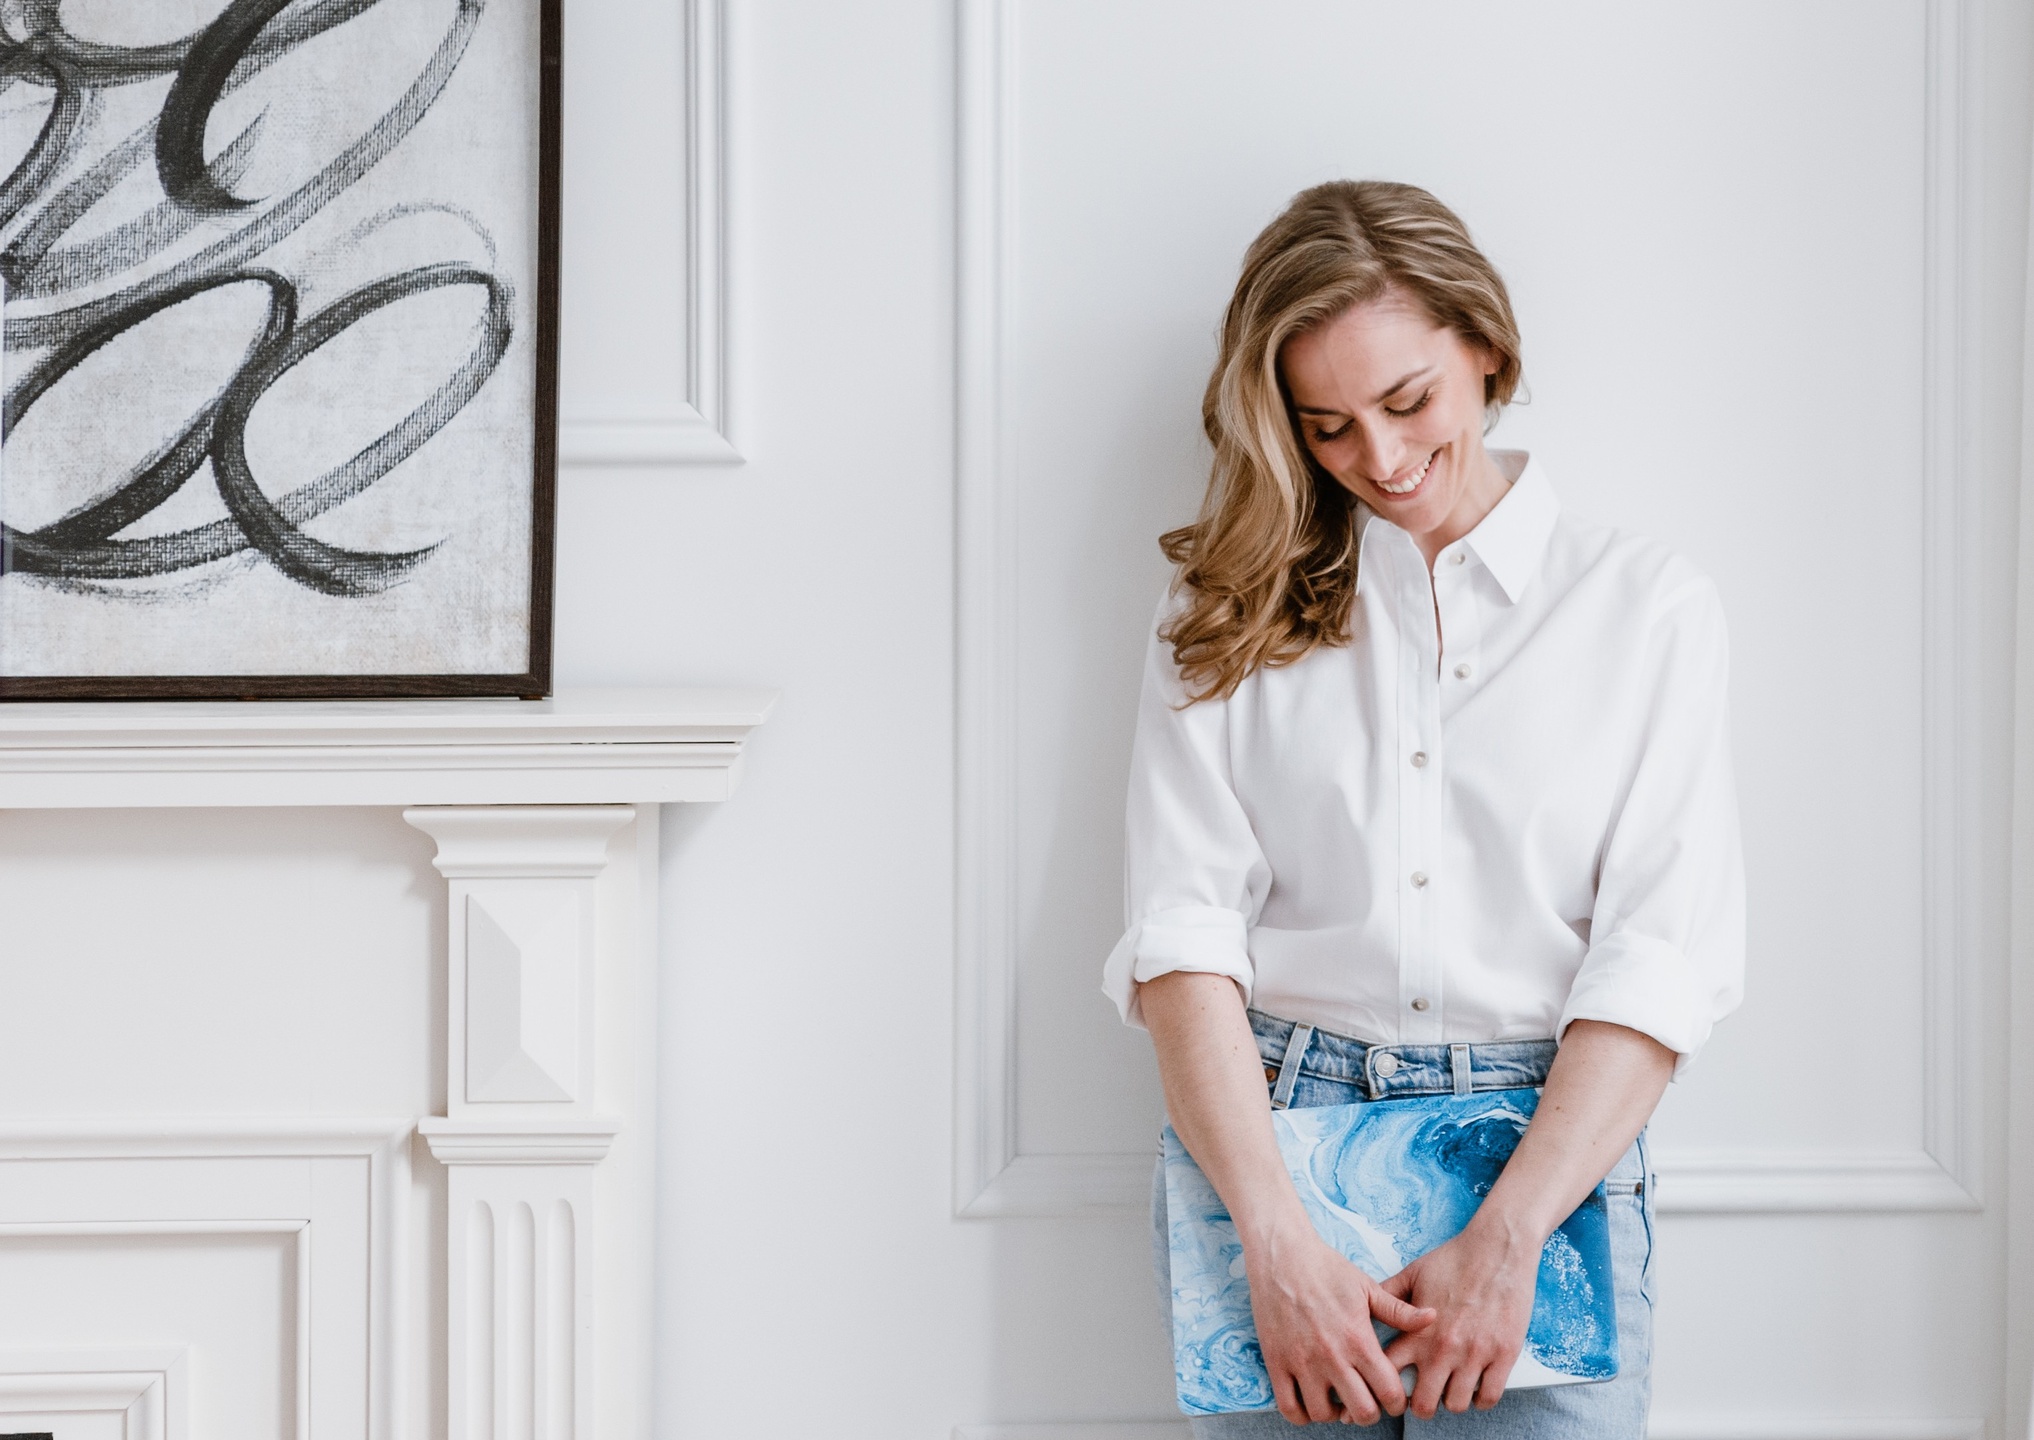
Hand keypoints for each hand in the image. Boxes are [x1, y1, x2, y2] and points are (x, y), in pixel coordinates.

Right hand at [1247, 1224, 1436, 1425]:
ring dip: (1334, 1413)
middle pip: (1361, 1411)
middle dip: (1369, 1413)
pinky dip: (1301, 1414)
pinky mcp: (1277, 1362)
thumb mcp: (1367, 1287)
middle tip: (1366, 1401)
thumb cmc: (1327, 1268)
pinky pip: (1289, 1407)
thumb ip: (1400, 1311)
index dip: (1396, 1402)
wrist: (1281, 1255)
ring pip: (1324, 1414)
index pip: (1389, 1392)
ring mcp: (1302, 1361)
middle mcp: (1332, 1356)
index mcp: (1358, 1338)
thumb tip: (1434, 1318)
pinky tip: (1309, 1400)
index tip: (1391, 1397)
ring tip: (1337, 1398)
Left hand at [1379, 1220, 1540, 1417]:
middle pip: (1422, 1403)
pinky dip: (1481, 1397)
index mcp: (1417, 1330)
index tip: (1384, 1391)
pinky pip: (1489, 1397)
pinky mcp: (1503, 1355)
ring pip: (1456, 1405)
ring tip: (1451, 1386)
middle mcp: (1443, 1348)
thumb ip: (1389, 1297)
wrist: (1497, 1248)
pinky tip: (1477, 1384)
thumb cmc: (1455, 1259)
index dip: (1382, 1388)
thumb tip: (1364, 1309)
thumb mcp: (1413, 1273)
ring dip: (1451, 1399)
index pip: (1388, 1375)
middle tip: (1423, 1395)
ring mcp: (1474, 1354)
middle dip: (1419, 1404)